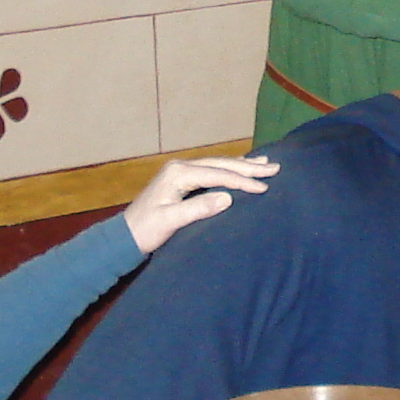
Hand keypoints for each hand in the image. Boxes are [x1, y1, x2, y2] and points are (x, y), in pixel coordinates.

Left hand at [121, 155, 276, 251]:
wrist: (125, 236)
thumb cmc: (146, 231)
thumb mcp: (171, 221)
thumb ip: (198, 209)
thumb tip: (228, 198)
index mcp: (178, 174)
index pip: (217, 174)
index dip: (242, 181)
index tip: (264, 188)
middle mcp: (180, 167)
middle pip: (220, 164)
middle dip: (247, 167)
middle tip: (274, 168)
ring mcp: (180, 172)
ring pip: (217, 165)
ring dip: (241, 165)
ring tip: (264, 163)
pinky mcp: (180, 179)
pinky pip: (211, 170)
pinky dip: (228, 169)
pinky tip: (239, 168)